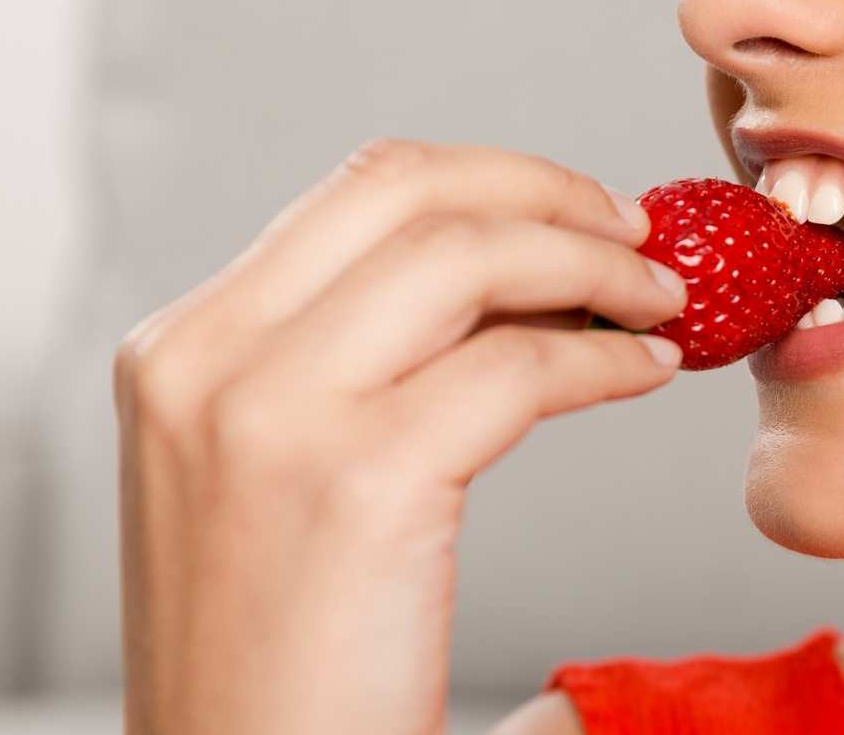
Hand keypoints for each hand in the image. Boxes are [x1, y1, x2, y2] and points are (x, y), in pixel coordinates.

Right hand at [113, 139, 687, 733]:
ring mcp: (271, 416)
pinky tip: (647, 371)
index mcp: (180, 352)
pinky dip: (607, 357)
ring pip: (469, 256)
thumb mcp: (281, 479)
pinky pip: (521, 368)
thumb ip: (366, 364)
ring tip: (662, 298)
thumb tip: (522, 276)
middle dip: (549, 192)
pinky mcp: (359, 484)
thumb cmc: (285, 662)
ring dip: (594, 262)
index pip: (358, 193)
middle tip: (637, 233)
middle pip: (411, 190)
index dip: (492, 181)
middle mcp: (207, 363)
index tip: (574, 210)